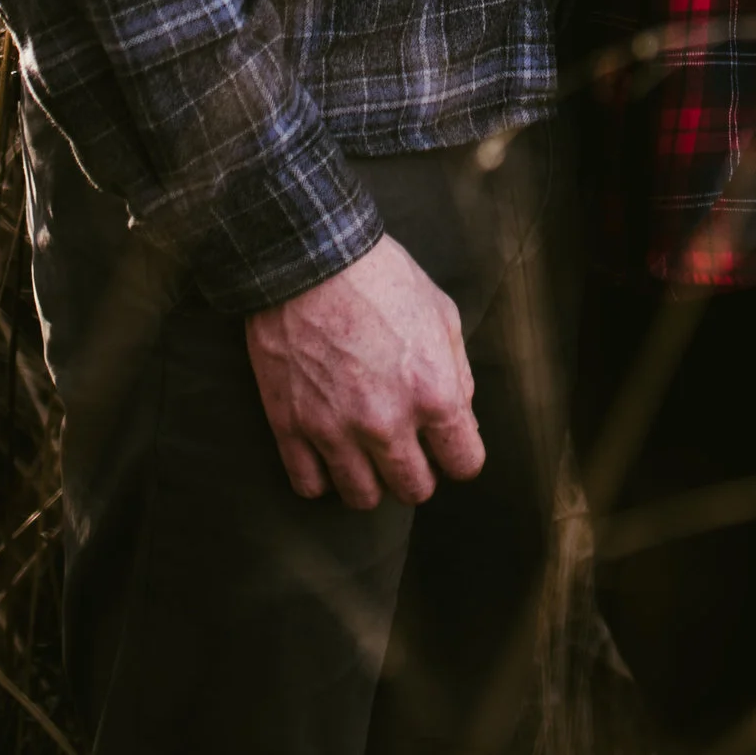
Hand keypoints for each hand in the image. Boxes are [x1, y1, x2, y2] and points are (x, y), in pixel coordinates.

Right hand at [246, 233, 484, 510]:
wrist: (309, 255)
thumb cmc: (381, 277)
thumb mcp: (441, 312)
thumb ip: (458, 373)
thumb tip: (462, 420)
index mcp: (433, 393)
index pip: (465, 464)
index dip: (458, 453)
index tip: (445, 441)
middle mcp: (386, 423)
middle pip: (414, 490)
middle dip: (416, 471)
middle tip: (405, 445)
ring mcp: (335, 430)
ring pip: (362, 499)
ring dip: (370, 480)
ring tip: (365, 452)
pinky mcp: (290, 426)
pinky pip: (309, 486)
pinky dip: (321, 477)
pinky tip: (327, 451)